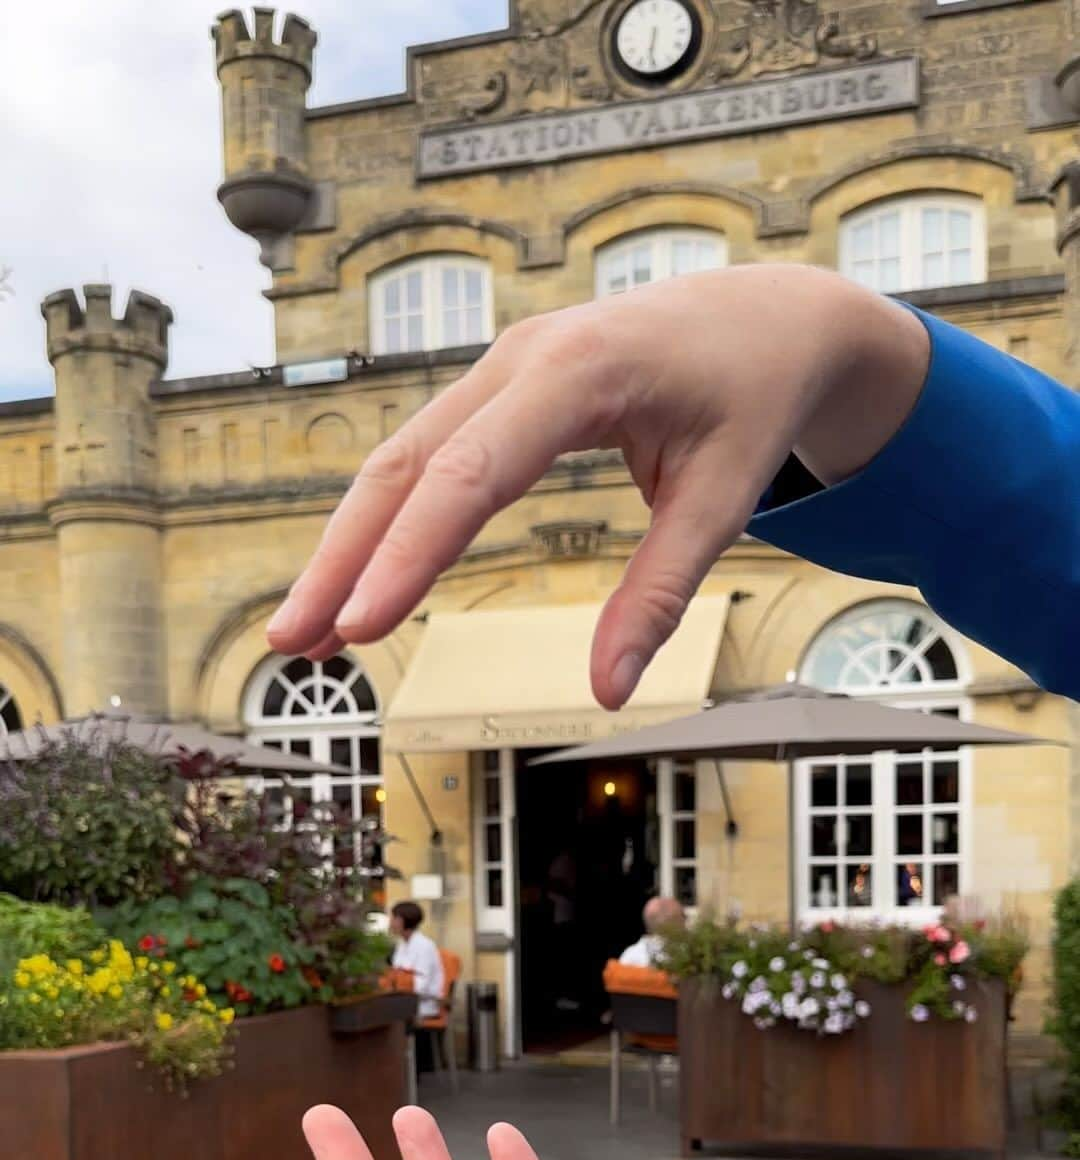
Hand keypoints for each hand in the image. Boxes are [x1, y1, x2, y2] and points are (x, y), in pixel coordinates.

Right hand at [266, 264, 927, 707]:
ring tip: (303, 632)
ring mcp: (502, 366)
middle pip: (404, 465)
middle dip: (341, 559)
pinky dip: (383, 520)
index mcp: (580, 372)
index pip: (471, 475)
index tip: (362, 626)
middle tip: (294, 644)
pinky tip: (354, 581)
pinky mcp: (498, 387)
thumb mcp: (726, 499)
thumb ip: (662, 593)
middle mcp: (521, 358)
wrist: (768, 313)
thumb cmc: (751, 399)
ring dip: (345, 546)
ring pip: (397, 459)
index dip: (409, 555)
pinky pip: (424, 455)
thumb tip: (609, 691)